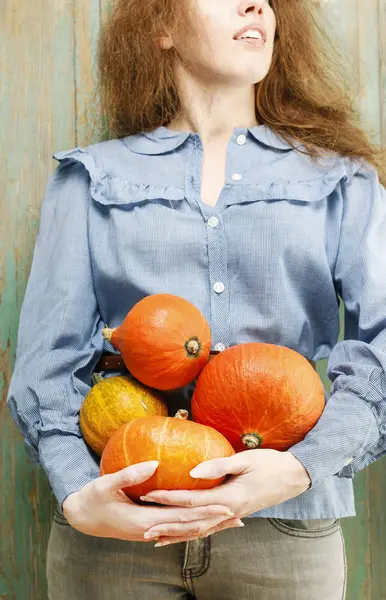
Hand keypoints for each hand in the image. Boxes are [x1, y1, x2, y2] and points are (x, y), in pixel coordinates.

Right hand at [62, 460, 241, 542]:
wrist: (83, 517)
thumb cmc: (93, 498)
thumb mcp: (107, 483)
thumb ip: (130, 474)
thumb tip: (154, 464)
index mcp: (145, 521)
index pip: (182, 518)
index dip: (205, 512)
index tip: (226, 506)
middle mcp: (151, 531)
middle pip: (189, 528)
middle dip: (214, 522)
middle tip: (238, 516)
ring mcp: (151, 532)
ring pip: (185, 531)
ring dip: (208, 526)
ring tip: (230, 522)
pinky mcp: (150, 529)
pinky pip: (177, 529)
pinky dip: (194, 527)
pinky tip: (205, 522)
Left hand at [139, 450, 310, 544]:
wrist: (294, 476)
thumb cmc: (270, 464)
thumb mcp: (245, 460)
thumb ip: (218, 465)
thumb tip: (192, 471)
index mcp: (229, 498)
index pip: (191, 500)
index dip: (169, 498)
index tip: (149, 495)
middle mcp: (228, 512)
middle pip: (192, 522)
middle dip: (167, 524)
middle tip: (144, 527)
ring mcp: (232, 516)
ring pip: (200, 530)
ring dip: (177, 534)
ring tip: (156, 538)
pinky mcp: (235, 515)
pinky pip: (210, 528)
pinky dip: (194, 534)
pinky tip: (183, 535)